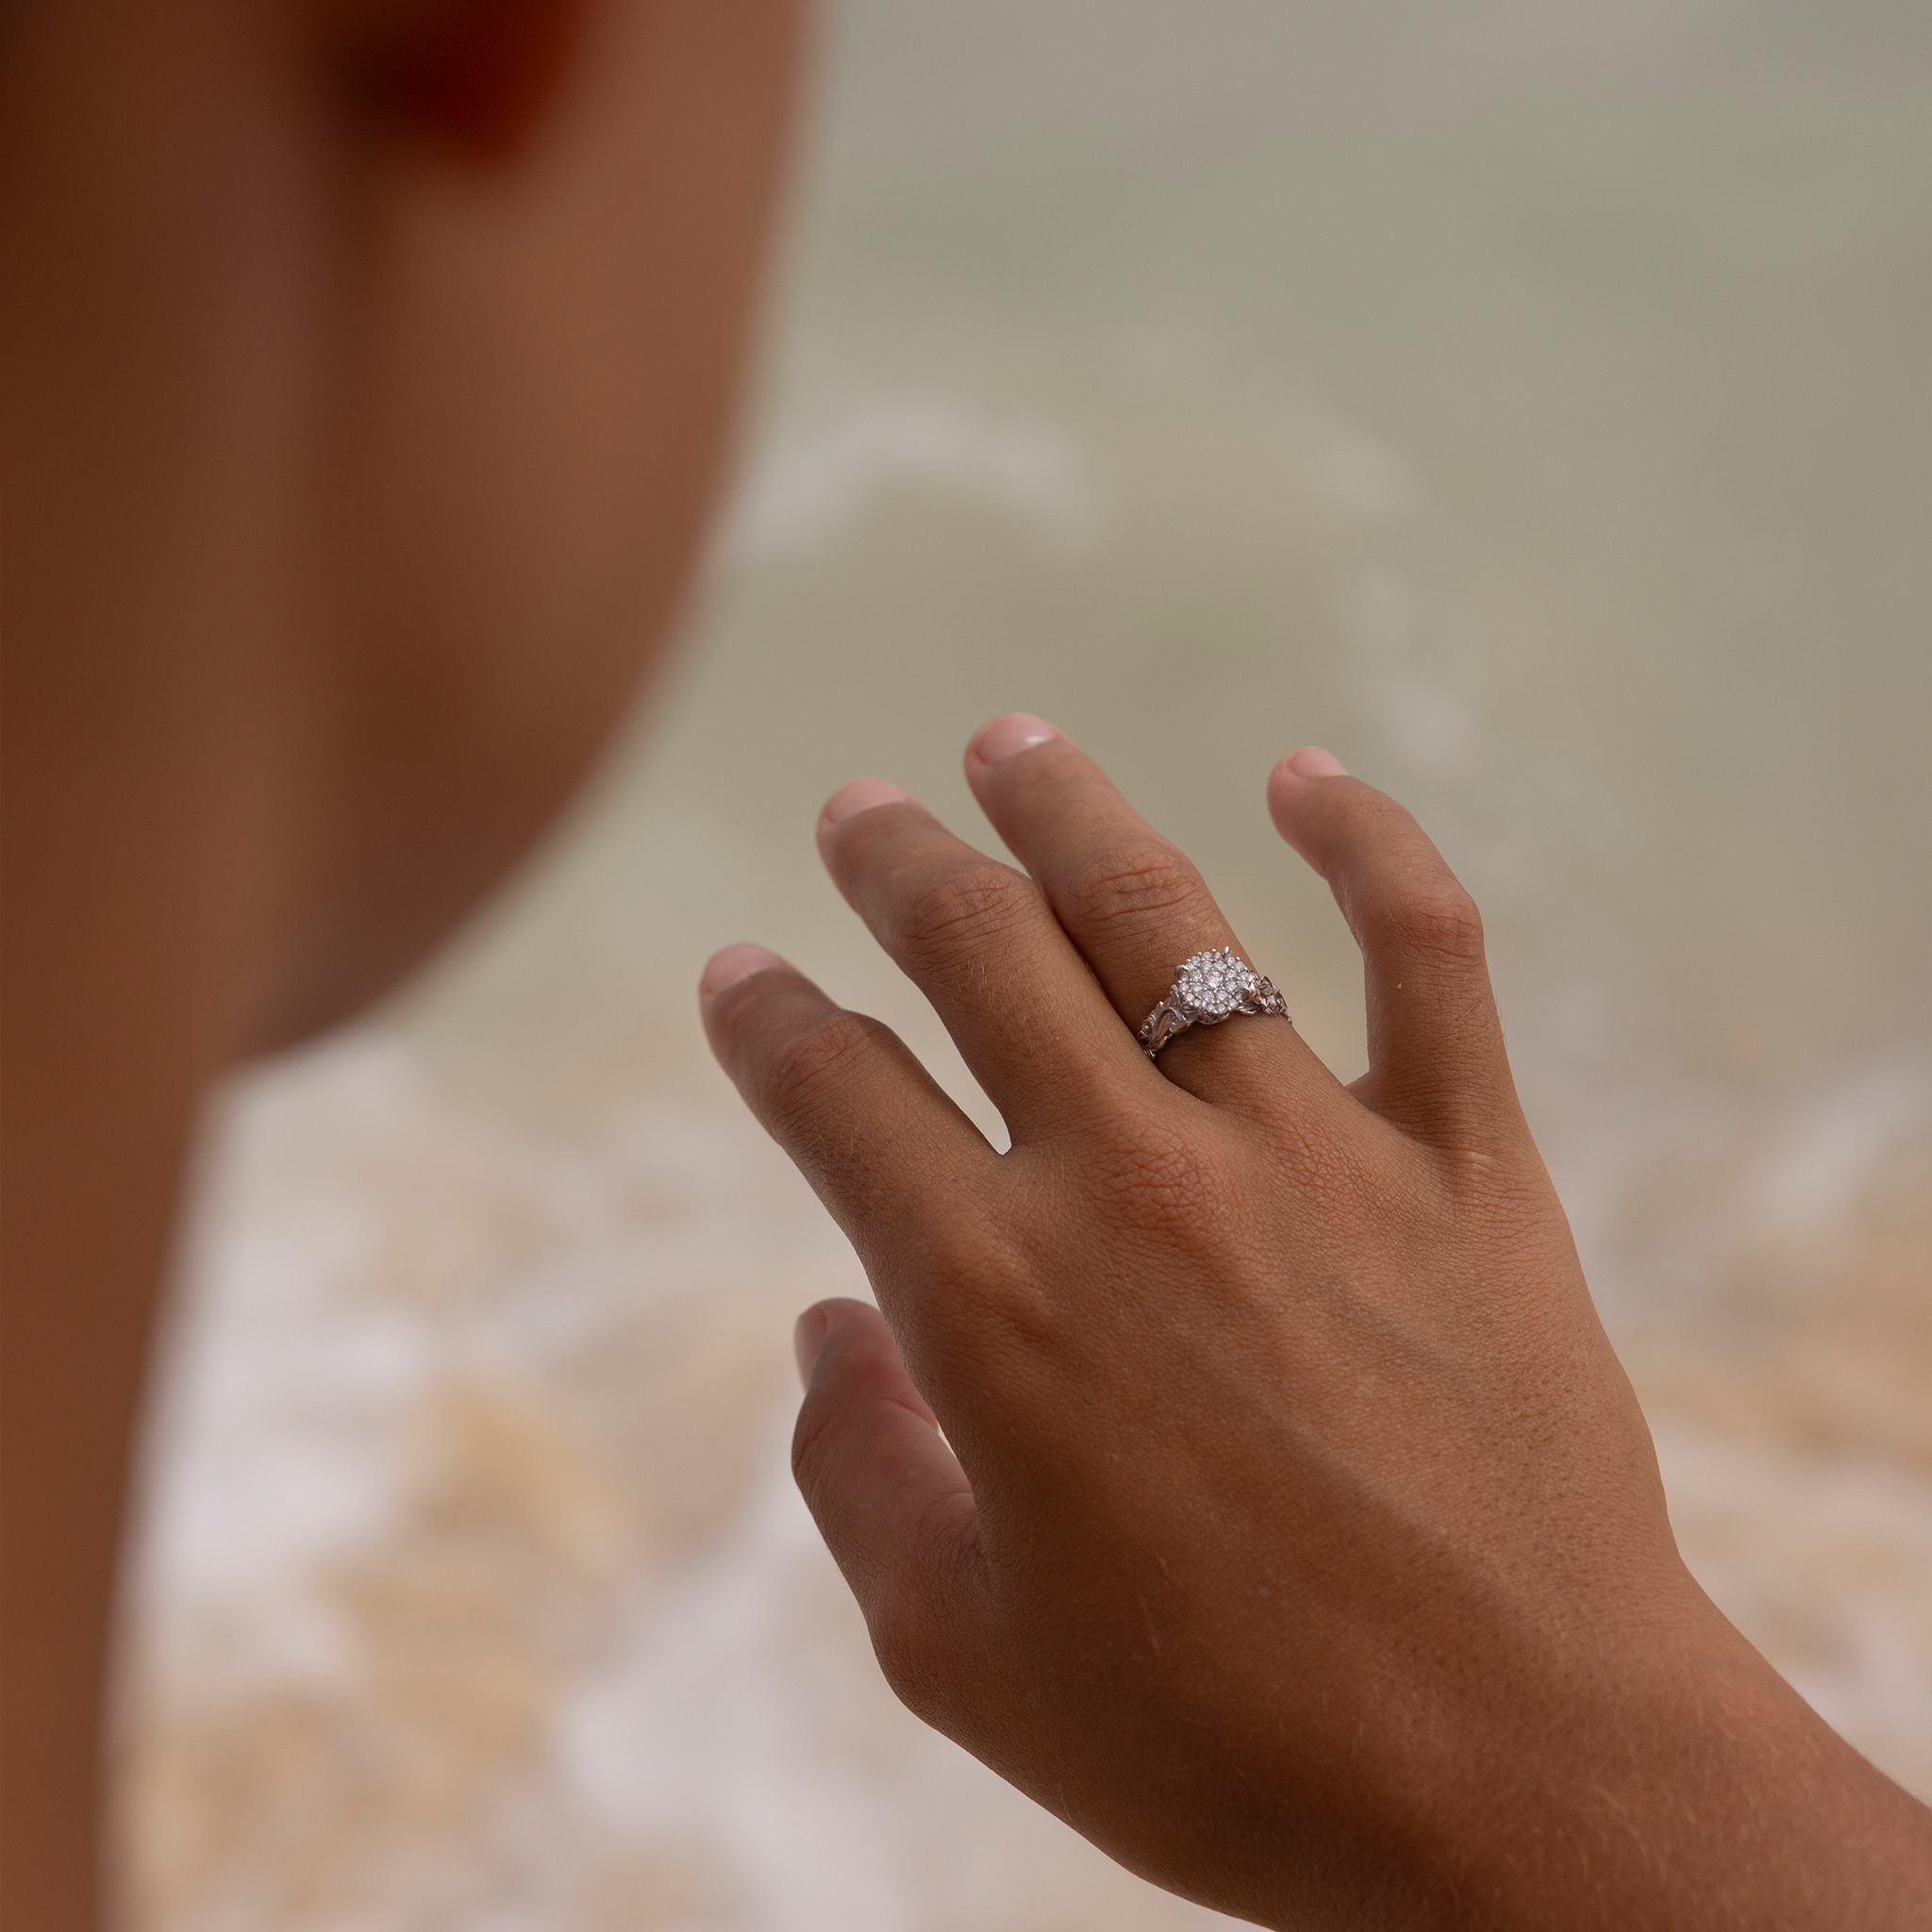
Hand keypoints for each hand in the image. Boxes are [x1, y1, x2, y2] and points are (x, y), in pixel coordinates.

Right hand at [699, 716, 1930, 1929]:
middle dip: (896, 864)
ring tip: (1009, 743)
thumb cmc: (1227, 1746)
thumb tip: (820, 1325)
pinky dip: (1370, 843)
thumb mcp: (963, 1657)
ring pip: (1164, 916)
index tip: (742, 975)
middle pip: (978, 951)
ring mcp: (1311, 1157)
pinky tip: (1304, 773)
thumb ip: (855, 1477)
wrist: (1524, 1789)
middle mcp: (1134, 1188)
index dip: (767, 1018)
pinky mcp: (1468, 1165)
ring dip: (1066, 811)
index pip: (834, 1092)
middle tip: (857, 811)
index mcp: (990, 1301)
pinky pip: (1426, 953)